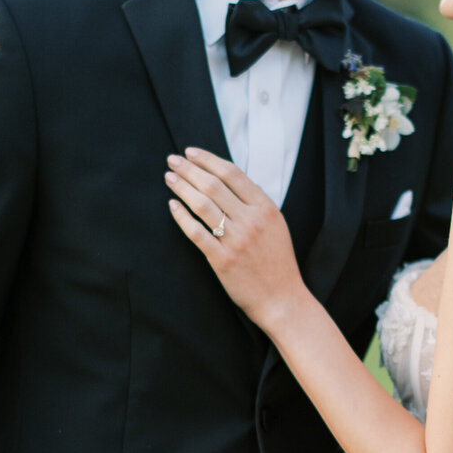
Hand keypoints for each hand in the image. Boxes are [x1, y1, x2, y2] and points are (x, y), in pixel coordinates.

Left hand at [165, 148, 305, 333]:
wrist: (282, 300)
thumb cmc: (278, 263)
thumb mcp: (277, 226)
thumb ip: (257, 204)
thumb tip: (234, 181)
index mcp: (265, 208)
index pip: (232, 174)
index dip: (208, 159)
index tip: (191, 152)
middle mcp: (251, 221)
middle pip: (213, 185)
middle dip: (189, 169)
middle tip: (172, 160)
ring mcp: (236, 240)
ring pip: (203, 205)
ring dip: (182, 187)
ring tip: (169, 178)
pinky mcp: (222, 260)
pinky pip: (196, 233)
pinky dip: (182, 217)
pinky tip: (172, 206)